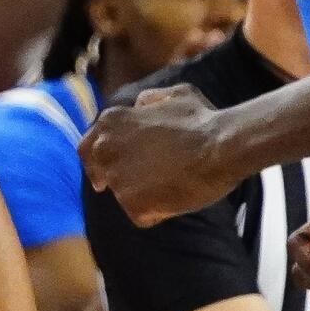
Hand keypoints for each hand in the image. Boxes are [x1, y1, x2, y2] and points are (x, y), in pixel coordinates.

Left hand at [80, 85, 240, 224]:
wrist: (222, 147)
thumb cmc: (203, 120)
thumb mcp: (174, 95)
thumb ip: (150, 100)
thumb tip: (139, 105)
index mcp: (109, 123)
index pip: (87, 149)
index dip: (96, 163)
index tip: (101, 177)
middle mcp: (105, 150)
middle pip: (99, 173)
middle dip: (115, 181)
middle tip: (137, 188)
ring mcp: (117, 178)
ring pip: (123, 195)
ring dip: (142, 196)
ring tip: (172, 185)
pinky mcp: (132, 204)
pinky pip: (140, 215)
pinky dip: (156, 213)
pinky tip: (176, 200)